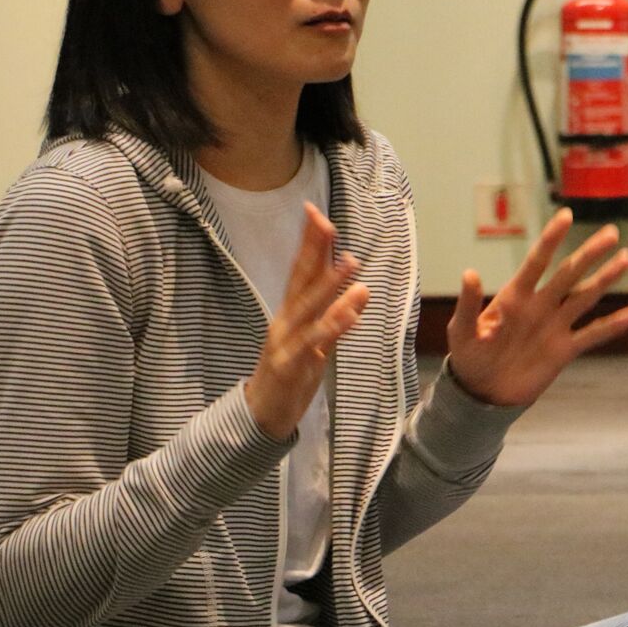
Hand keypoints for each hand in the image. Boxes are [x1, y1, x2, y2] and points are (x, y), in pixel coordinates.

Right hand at [247, 202, 369, 440]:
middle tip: (327, 222)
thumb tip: (363, 287)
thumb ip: (339, 314)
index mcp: (292, 312)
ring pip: (308, 308)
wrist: (264, 414)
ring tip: (350, 262)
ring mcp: (285, 341)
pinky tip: (350, 313)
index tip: (316, 212)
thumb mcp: (320, 341)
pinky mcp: (289, 365)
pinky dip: (332, 327)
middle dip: (314, 250)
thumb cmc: (292, 372)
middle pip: (301, 280)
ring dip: (329, 284)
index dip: (310, 242)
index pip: (302, 271)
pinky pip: (313, 344)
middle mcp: (286, 320)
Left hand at [447, 209, 627, 408]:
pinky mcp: (565, 350)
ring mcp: (555, 326)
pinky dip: (616, 325)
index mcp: (515, 297)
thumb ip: (468, 305)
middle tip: (611, 233)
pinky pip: (594, 335)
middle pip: (569, 274)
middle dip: (589, 254)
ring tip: (625, 259)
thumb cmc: (468, 357)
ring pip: (585, 297)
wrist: (483, 391)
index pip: (536, 263)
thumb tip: (470, 273)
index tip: (567, 216)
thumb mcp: (462, 331)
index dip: (551, 240)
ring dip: (605, 279)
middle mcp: (540, 306)